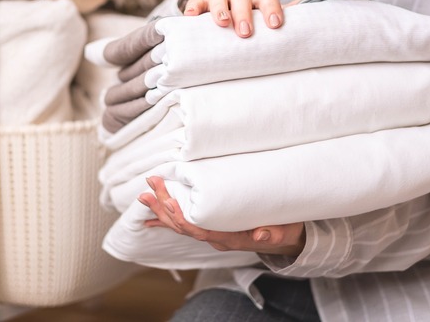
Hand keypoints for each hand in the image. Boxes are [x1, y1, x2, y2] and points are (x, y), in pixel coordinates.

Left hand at [138, 176, 305, 256]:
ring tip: (145, 194)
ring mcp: (212, 234)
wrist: (285, 240)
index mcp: (228, 239)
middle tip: (147, 189)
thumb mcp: (281, 232)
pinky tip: (153, 213)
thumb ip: (271, 233)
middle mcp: (216, 238)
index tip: (167, 201)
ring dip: (162, 209)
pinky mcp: (212, 227)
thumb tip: (260, 234)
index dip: (181, 217)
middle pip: (183, 225)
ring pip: (181, 224)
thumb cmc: (282, 232)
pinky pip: (186, 223)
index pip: (198, 230)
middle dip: (163, 208)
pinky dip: (169, 216)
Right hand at [182, 0, 283, 37]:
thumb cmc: (240, 10)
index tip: (275, 25)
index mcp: (255, 0)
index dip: (272, 10)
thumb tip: (306, 13)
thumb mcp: (258, 12)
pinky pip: (195, 3)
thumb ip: (275, 14)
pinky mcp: (199, 1)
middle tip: (246, 32)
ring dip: (221, 9)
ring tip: (222, 22)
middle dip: (244, 15)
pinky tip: (190, 16)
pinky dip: (193, 9)